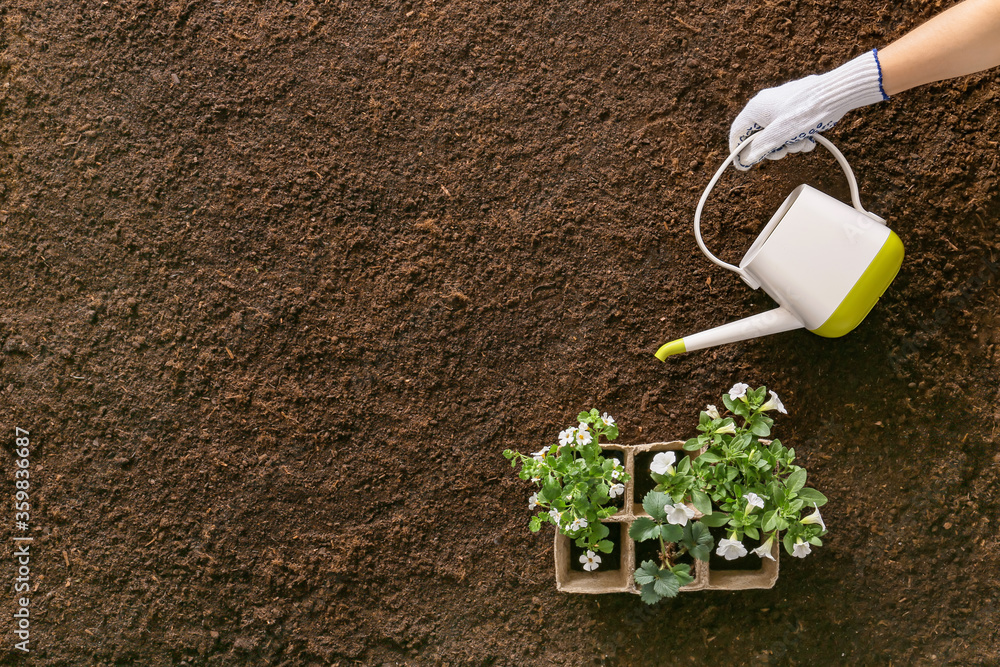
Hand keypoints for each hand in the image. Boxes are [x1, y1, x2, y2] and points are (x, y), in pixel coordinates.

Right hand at [728, 50, 887, 169]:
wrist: (836, 93)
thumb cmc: (807, 110)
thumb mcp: (781, 134)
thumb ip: (761, 147)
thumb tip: (745, 159)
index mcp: (755, 108)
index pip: (737, 133)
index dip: (738, 151)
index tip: (744, 165)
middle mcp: (765, 105)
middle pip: (758, 135)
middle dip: (772, 148)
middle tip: (783, 153)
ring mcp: (780, 105)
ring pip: (776, 134)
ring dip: (789, 144)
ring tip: (802, 143)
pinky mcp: (794, 107)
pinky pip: (789, 128)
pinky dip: (797, 137)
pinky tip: (810, 138)